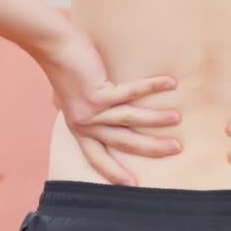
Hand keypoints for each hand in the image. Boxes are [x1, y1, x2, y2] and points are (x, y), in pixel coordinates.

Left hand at [43, 28, 181, 184]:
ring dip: (156, 120)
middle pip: (122, 143)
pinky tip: (170, 83)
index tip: (132, 185)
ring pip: (130, 120)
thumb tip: (77, 111)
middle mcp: (85, 123)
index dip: (114, 172)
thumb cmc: (64, 67)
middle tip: (175, 149)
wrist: (54, 46)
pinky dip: (152, 87)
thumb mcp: (69, 97)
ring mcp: (91, 110)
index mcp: (79, 127)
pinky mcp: (98, 93)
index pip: (97, 157)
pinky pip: (131, 93)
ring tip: (177, 119)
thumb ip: (79, 108)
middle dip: (150, 148)